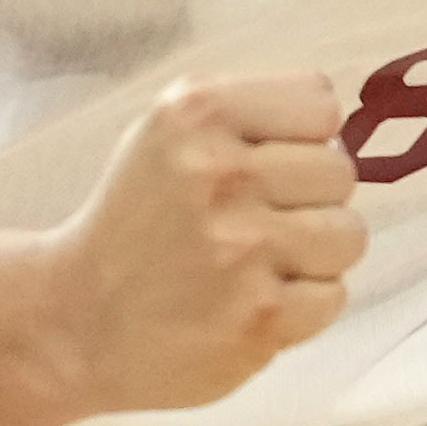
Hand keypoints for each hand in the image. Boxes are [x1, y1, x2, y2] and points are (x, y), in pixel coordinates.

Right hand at [50, 75, 360, 410]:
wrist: (77, 321)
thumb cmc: (140, 222)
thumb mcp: (172, 134)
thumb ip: (254, 114)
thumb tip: (343, 132)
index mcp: (197, 112)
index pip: (321, 104)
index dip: (302, 139)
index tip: (263, 166)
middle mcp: (219, 172)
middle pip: (341, 171)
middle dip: (307, 200)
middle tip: (251, 225)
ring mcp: (242, 245)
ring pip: (349, 234)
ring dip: (313, 256)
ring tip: (255, 266)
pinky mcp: (261, 313)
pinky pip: (333, 295)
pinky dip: (302, 307)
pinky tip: (250, 304)